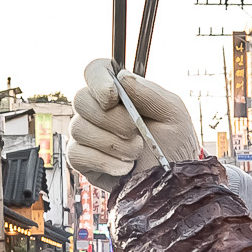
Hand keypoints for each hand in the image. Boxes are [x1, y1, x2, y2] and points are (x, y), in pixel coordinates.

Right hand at [69, 59, 200, 191]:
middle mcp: (98, 111)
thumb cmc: (174, 143)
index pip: (95, 71)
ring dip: (113, 144)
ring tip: (135, 153)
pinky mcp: (83, 160)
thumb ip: (149, 92)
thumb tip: (122, 77)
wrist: (172, 180)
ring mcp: (88, 135)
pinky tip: (124, 168)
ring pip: (79, 128)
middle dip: (112, 119)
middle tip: (135, 132)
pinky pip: (77, 154)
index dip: (98, 80)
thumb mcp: (172, 113)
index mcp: (119, 93)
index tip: (113, 97)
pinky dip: (104, 162)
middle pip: (81, 100)